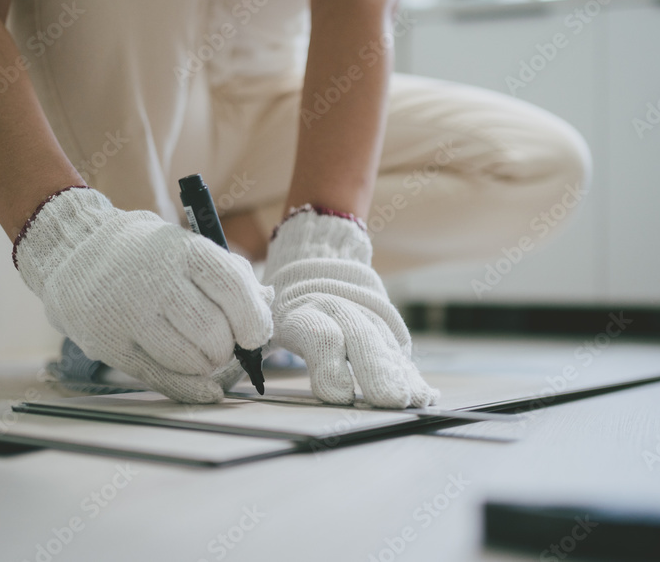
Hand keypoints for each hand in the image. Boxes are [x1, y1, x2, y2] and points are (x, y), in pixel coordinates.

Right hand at [15, 187, 273, 402]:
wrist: (74, 251)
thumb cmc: (145, 253)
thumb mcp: (187, 246)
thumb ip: (230, 274)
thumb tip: (267, 305)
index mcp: (182, 249)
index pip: (232, 290)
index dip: (254, 320)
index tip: (255, 333)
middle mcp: (154, 280)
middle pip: (214, 332)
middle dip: (228, 347)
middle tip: (223, 343)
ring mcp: (128, 314)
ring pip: (191, 360)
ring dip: (207, 366)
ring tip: (201, 352)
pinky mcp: (110, 345)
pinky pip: (161, 379)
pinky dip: (192, 390)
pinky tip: (208, 390)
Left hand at [263, 209, 438, 407]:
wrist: (318, 260)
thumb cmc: (283, 304)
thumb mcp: (265, 316)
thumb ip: (255, 343)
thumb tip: (234, 373)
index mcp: (301, 310)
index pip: (319, 334)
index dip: (328, 363)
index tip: (335, 394)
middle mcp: (339, 310)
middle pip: (360, 339)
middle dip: (373, 370)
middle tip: (386, 399)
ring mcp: (366, 314)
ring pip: (384, 342)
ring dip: (398, 372)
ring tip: (409, 399)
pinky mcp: (386, 324)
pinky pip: (400, 350)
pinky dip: (411, 373)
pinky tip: (425, 395)